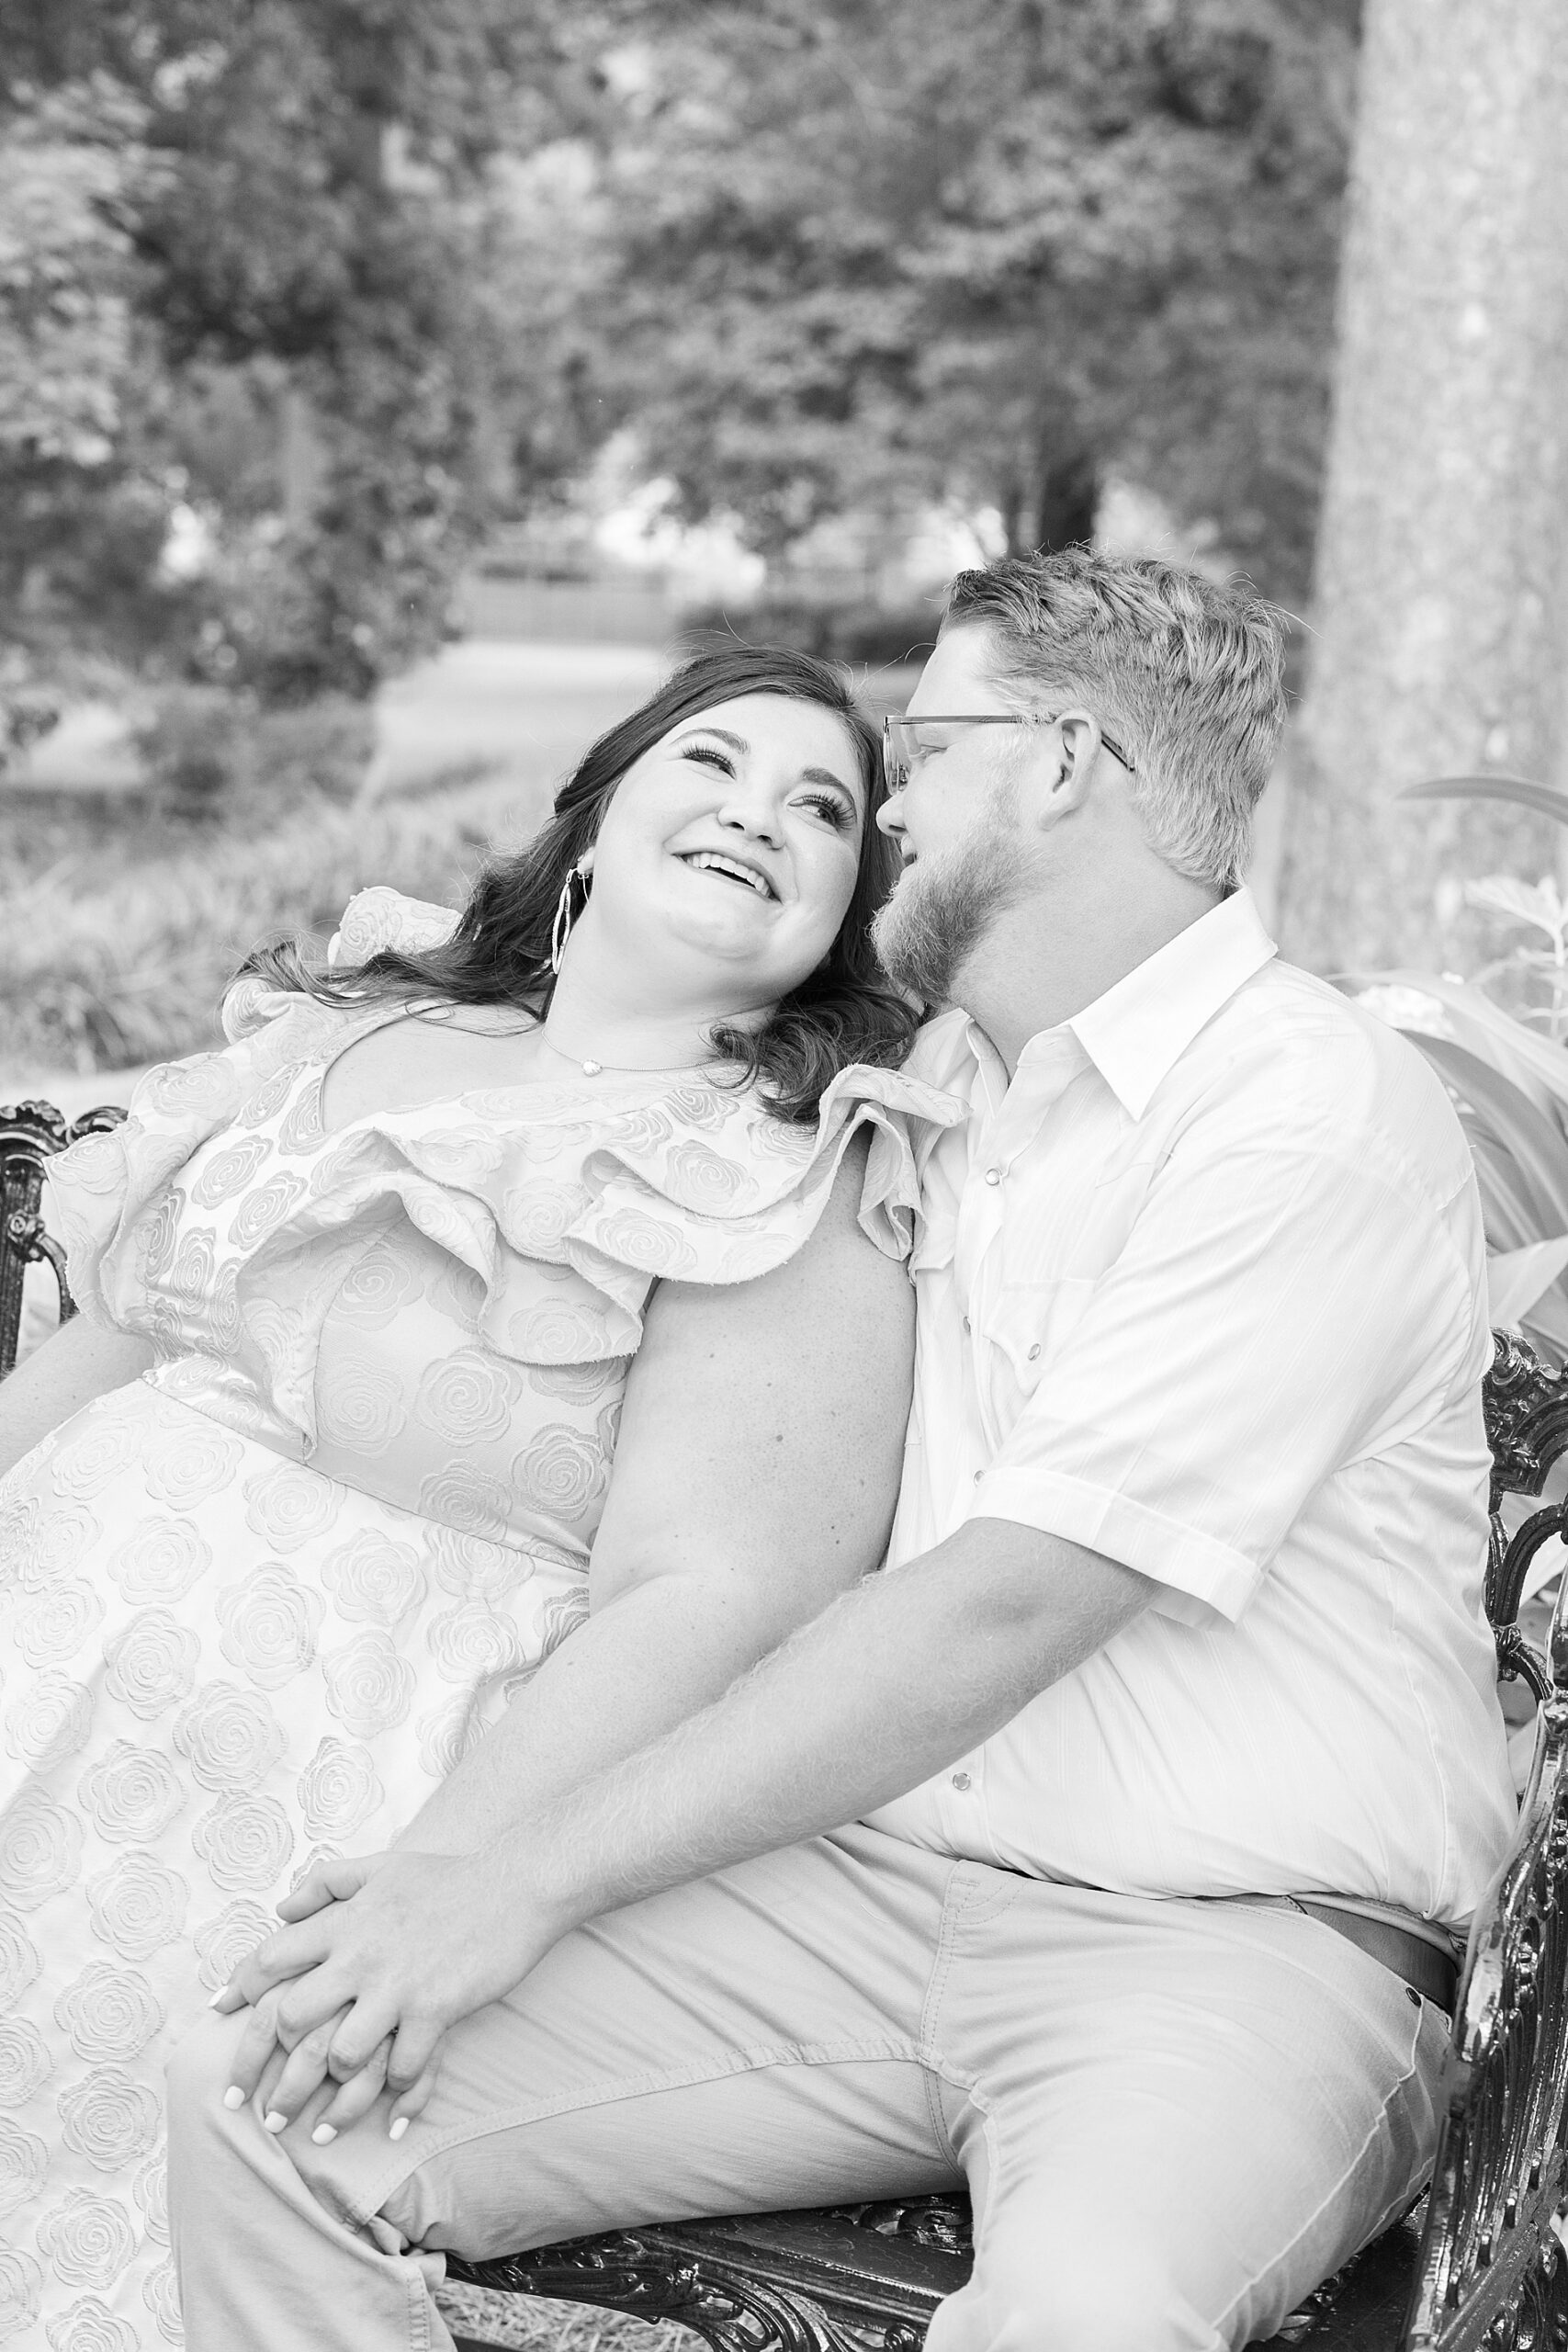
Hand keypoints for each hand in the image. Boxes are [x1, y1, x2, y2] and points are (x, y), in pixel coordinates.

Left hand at [212, 1845, 562, 2137]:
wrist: (516, 1883)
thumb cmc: (447, 1877)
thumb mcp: (380, 1865)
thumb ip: (327, 1882)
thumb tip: (281, 1906)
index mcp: (344, 1921)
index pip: (272, 1957)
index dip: (239, 1990)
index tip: (217, 2020)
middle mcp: (361, 1955)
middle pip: (292, 2019)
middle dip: (266, 2070)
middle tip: (251, 2106)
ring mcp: (398, 1985)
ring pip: (342, 2055)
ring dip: (326, 2099)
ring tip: (313, 2131)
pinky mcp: (436, 2009)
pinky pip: (405, 2068)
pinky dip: (396, 2098)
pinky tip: (391, 2121)